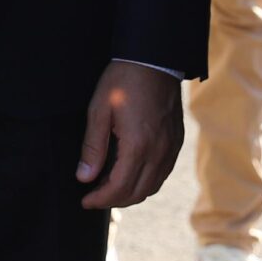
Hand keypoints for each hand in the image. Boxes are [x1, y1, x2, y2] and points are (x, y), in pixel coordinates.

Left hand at [76, 61, 182, 209]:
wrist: (155, 59)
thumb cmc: (123, 81)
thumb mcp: (99, 110)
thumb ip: (93, 147)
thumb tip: (84, 177)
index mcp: (138, 146)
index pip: (119, 188)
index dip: (100, 199)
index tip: (85, 200)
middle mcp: (158, 152)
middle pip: (137, 193)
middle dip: (114, 201)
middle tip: (95, 197)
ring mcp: (171, 148)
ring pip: (152, 187)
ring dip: (131, 193)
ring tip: (110, 188)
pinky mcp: (176, 142)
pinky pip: (162, 173)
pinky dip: (146, 182)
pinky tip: (132, 174)